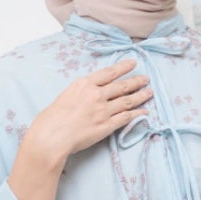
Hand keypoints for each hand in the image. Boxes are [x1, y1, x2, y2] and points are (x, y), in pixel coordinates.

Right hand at [7, 59, 151, 199]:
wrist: (52, 136)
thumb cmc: (51, 119)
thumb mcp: (64, 97)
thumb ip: (79, 94)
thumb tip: (86, 97)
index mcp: (84, 85)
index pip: (109, 72)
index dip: (123, 67)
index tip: (133, 63)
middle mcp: (96, 95)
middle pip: (121, 86)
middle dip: (136, 81)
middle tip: (145, 78)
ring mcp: (103, 110)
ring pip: (127, 101)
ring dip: (140, 96)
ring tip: (149, 92)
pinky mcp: (107, 126)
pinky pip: (126, 118)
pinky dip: (137, 114)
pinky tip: (144, 112)